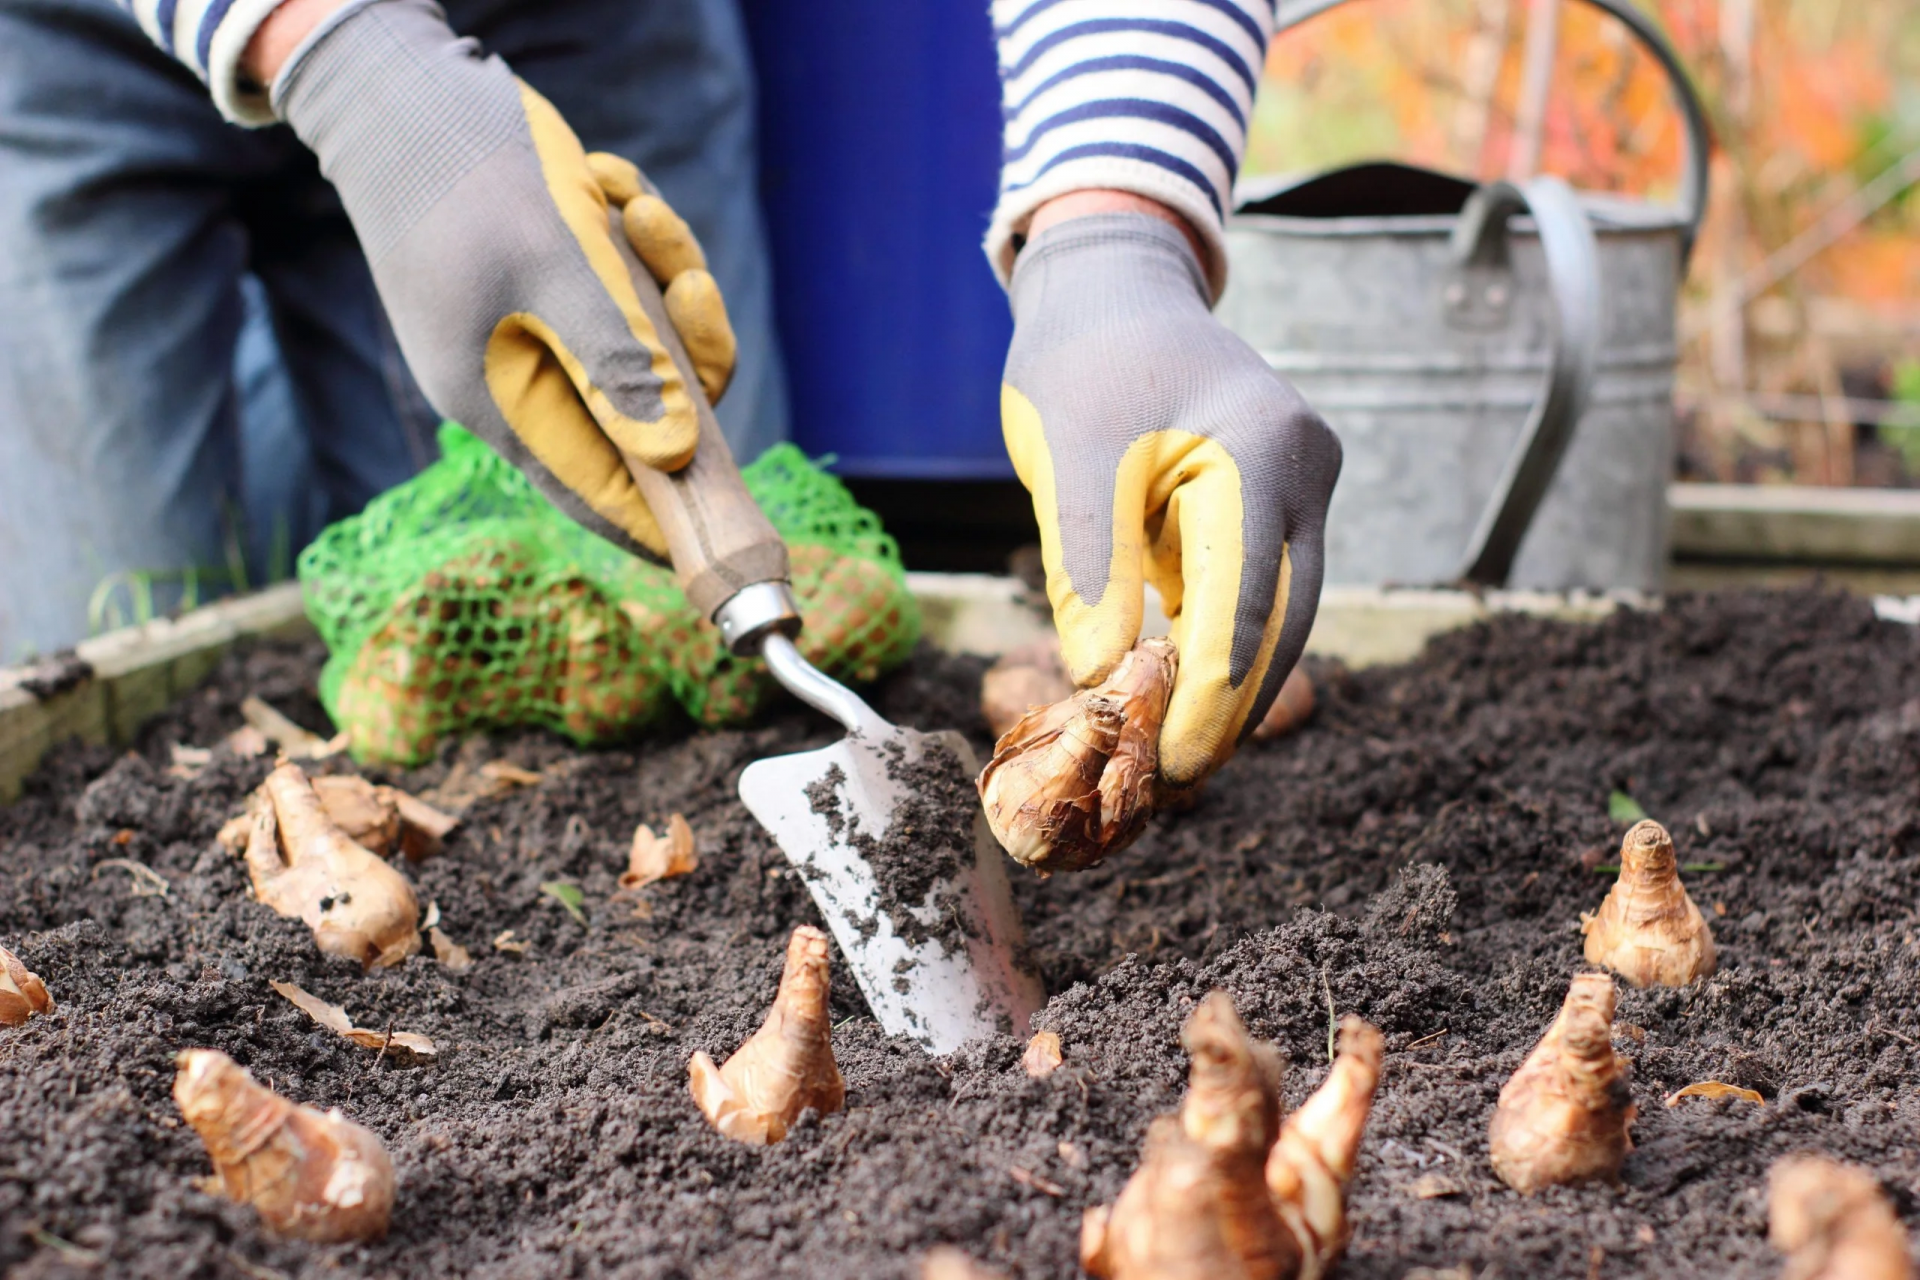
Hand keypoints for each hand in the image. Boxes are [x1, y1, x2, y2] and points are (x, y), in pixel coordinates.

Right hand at [269, 0, 734, 558]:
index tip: (723, 528)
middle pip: (639, 406)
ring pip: (640, 335)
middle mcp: (520, 379)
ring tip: (630, 202)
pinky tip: (605, 179)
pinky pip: (618, 283)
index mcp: (505, 403)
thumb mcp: (557, 272)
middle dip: (682, 344)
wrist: (403, 92)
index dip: (663, 516)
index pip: (597, 490)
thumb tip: (677, 457)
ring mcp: (532, 333)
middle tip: (690, 285)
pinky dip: (630, 234)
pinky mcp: (547, 286)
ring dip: (659, 269)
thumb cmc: (471, 183)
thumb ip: (617, 363)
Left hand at [1002, 207, 1340, 787]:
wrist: (1112, 288)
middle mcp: (1305, 467)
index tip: (1170, 766)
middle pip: (1281, 619)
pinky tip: (1181, 694)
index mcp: (1263, 450)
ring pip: (1280, 611)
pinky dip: (1222, 640)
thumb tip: (1102, 681)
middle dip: (1230, 706)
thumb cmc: (1082, 360)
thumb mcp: (1069, 457)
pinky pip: (1259, 585)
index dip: (1208, 697)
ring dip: (1232, 682)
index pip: (1243, 604)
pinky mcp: (1280, 498)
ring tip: (1176, 756)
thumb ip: (1090, 567)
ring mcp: (1303, 482)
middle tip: (1174, 783)